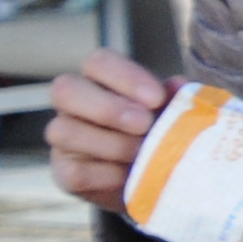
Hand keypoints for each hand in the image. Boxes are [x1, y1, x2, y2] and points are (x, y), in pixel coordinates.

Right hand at [45, 49, 172, 211]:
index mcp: (101, 79)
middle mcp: (74, 104)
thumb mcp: (174, 112)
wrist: (156, 179)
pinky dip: (105, 176)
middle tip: (145, 125)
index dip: (126, 77)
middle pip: (66, 89)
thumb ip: (177, 97)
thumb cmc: (163, 134)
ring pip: (64, 131)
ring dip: (111, 144)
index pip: (99, 62)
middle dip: (108, 108)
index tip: (157, 98)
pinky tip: (128, 176)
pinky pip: (73, 172)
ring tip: (143, 154)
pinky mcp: (64, 172)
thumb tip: (178, 85)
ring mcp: (64, 138)